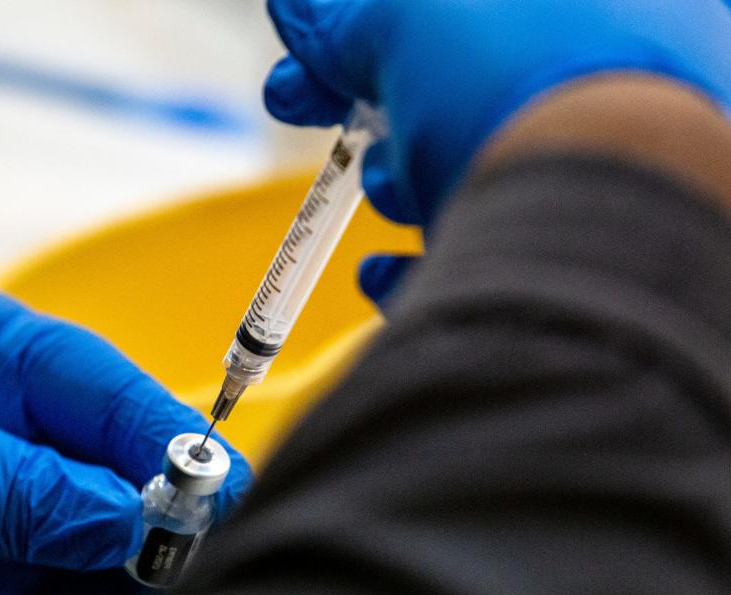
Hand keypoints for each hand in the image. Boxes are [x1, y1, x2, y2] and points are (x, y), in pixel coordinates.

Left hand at [0, 276, 251, 594]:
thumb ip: (19, 482)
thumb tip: (128, 516)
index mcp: (5, 360)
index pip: (116, 396)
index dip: (173, 440)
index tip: (217, 492)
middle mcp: (15, 436)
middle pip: (119, 478)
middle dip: (157, 520)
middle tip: (183, 564)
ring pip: (95, 549)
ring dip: (129, 582)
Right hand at [264, 0, 730, 302]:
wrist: (594, 224)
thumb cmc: (524, 92)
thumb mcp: (412, 15)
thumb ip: (350, 14)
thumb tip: (298, 12)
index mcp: (566, 19)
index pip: (442, 23)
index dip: (358, 37)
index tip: (307, 67)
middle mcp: (586, 90)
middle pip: (444, 93)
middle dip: (373, 108)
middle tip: (317, 112)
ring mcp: (576, 178)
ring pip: (458, 172)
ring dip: (394, 181)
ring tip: (390, 187)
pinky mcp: (553, 263)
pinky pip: (470, 261)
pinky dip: (411, 268)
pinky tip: (379, 269)